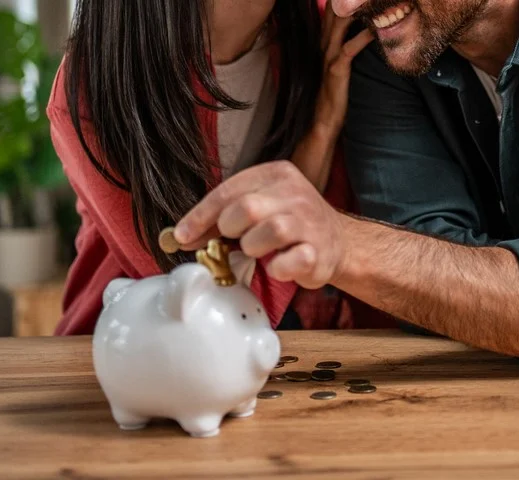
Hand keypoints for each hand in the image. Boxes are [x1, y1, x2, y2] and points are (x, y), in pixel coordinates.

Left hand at [173, 161, 349, 288]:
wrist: (336, 241)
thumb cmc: (289, 224)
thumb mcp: (258, 208)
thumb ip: (223, 218)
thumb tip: (182, 235)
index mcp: (275, 174)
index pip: (228, 191)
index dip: (200, 216)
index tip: (182, 236)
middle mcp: (295, 193)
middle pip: (246, 208)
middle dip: (230, 229)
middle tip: (234, 240)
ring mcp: (310, 222)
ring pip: (270, 231)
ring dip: (254, 248)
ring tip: (259, 252)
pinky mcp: (319, 252)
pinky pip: (291, 261)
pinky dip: (278, 268)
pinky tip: (278, 266)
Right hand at [314, 9, 373, 134]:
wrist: (324, 118)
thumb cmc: (336, 91)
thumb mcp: (340, 63)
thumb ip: (348, 46)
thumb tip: (367, 32)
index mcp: (325, 40)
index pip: (331, 11)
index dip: (339, 0)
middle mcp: (324, 43)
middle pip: (334, 10)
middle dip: (347, 0)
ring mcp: (329, 55)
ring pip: (340, 23)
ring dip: (356, 10)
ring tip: (372, 3)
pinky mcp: (337, 68)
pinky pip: (350, 47)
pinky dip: (364, 36)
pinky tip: (375, 29)